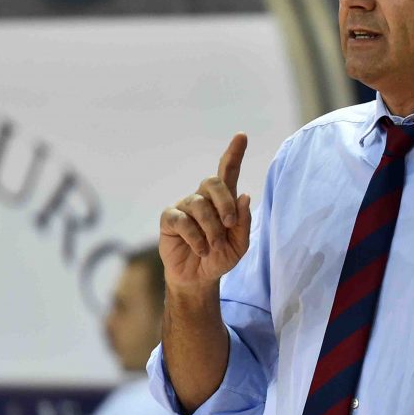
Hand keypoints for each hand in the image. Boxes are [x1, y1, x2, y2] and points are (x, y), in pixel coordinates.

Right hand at [160, 133, 252, 291]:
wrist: (198, 278)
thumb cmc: (219, 257)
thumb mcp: (239, 245)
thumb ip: (243, 222)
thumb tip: (244, 196)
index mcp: (222, 200)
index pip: (228, 171)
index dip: (234, 153)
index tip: (242, 136)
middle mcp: (202, 198)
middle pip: (213, 181)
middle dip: (225, 203)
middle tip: (230, 225)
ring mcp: (184, 206)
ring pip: (200, 205)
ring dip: (212, 229)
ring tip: (213, 247)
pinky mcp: (169, 219)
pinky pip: (183, 220)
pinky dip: (195, 238)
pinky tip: (200, 249)